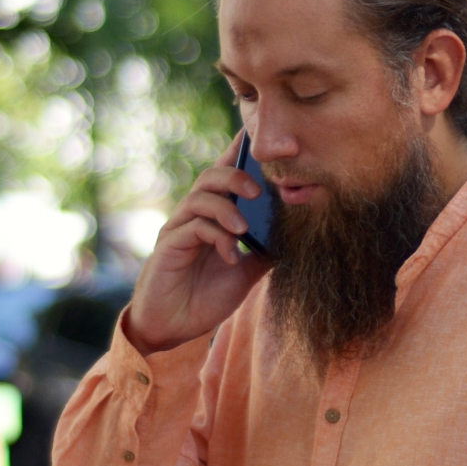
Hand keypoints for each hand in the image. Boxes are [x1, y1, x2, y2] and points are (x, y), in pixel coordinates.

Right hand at [126, 130, 268, 353]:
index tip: (256, 136)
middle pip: (211, 177)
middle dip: (236, 177)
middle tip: (259, 191)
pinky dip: (216, 236)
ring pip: (199, 197)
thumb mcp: (247, 273)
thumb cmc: (206, 298)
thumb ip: (265, 251)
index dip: (238, 153)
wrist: (174, 329)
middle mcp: (193, 217)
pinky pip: (192, 228)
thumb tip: (297, 235)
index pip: (226, 176)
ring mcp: (179, 229)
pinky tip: (230, 254)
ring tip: (243, 228)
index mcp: (213, 217)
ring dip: (226, 208)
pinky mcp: (169, 247)